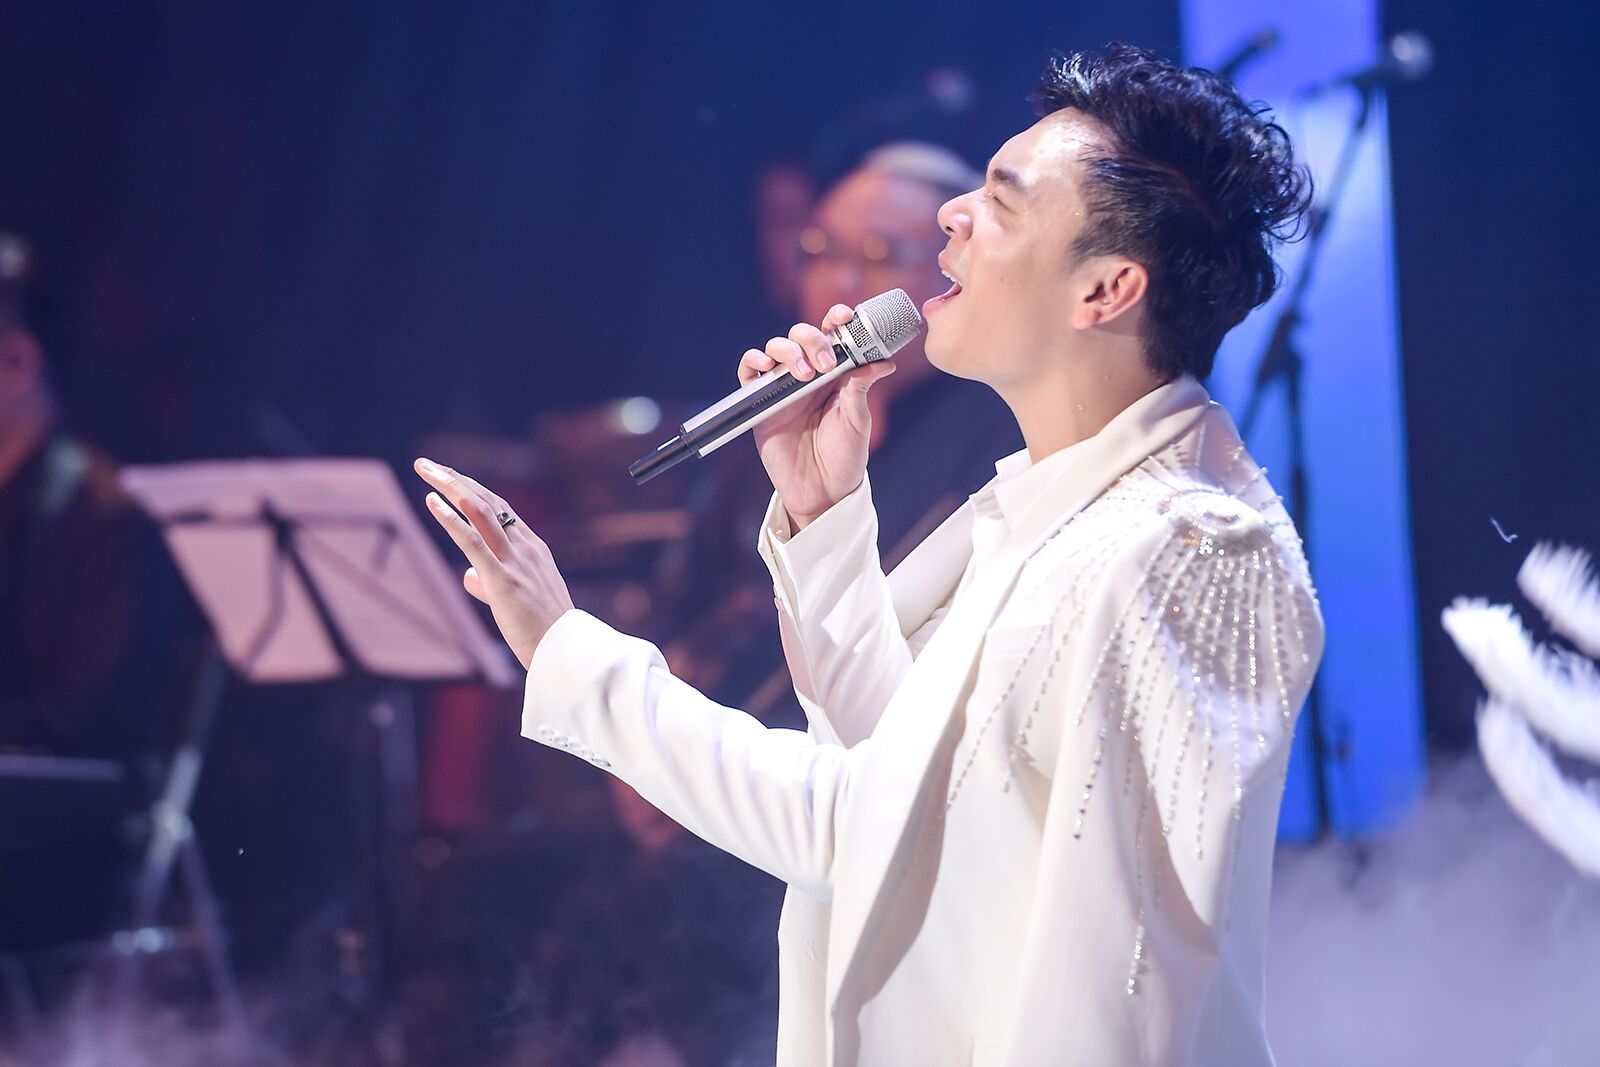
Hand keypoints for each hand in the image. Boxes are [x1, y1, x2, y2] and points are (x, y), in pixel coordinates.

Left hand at [414, 457, 573, 668]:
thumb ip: (492, 583)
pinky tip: (432, 501)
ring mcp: (515, 561)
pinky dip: (450, 519)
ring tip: (426, 470)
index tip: (449, 475)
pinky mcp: (503, 579)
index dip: (471, 489)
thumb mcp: (519, 599)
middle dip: (455, 479)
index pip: (500, 508)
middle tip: (427, 464)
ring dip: (451, 486)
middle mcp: (525, 547)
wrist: (565, 652)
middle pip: (487, 501)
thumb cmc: (544, 630)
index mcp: (533, 549)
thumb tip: (469, 576)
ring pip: (480, 511)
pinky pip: (472, 542)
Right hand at [739, 303, 896, 530]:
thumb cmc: (844, 456)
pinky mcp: (761, 402)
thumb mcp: (858, 421)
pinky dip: (753, 360)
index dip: (837, 318)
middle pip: (802, 335)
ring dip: (789, 352)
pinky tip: (766, 366)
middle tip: (826, 365)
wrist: (821, 491)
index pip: (834, 335)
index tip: (844, 316)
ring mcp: (783, 387)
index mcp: (836, 373)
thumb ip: (861, 389)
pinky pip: (749, 372)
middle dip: (813, 340)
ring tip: (804, 375)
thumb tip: (881, 363)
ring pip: (777, 348)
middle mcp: (809, 374)